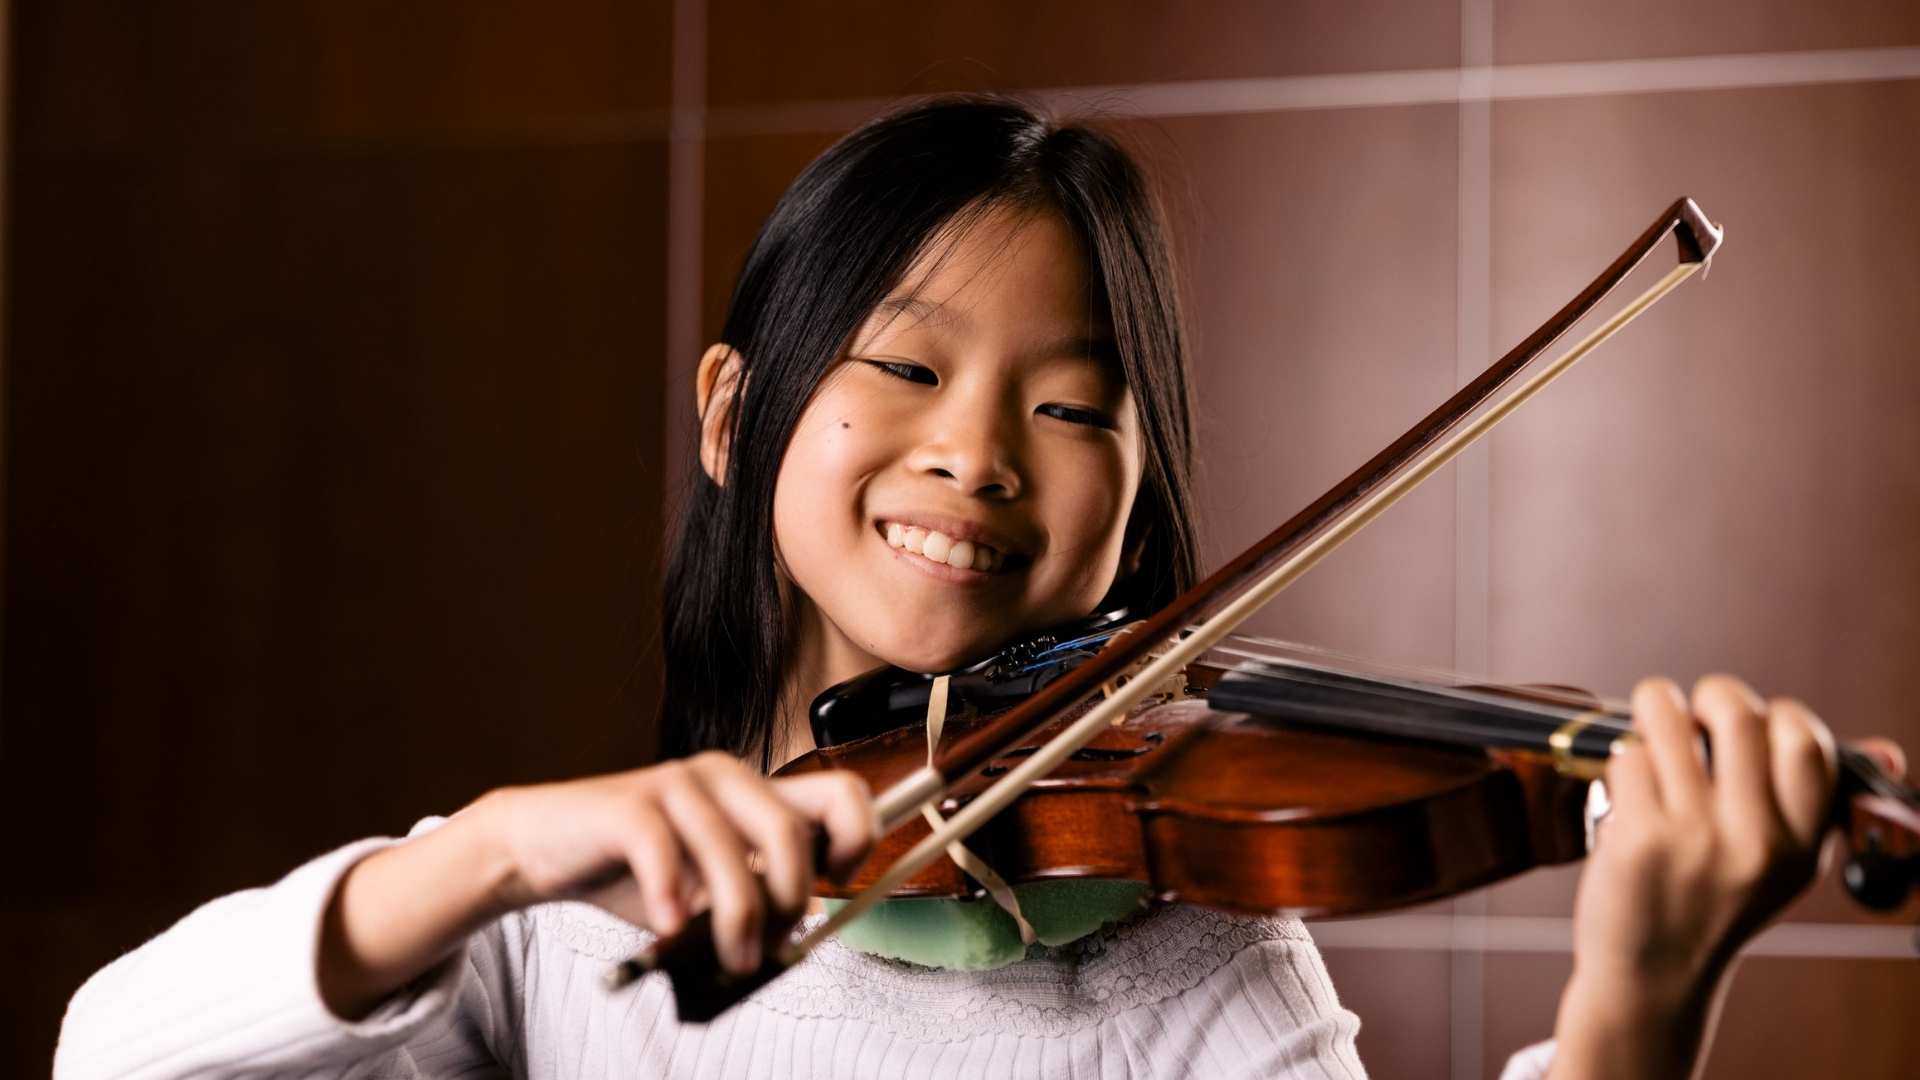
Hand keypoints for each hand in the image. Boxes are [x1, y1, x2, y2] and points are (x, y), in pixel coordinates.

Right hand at [475, 752, 873, 973]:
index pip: (842, 792)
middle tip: (768, 946)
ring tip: (729, 958)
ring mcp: (676, 784)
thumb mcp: (706, 890)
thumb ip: (752, 899)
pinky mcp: (628, 803)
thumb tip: (795, 937)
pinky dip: (673, 896)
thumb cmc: (632, 871)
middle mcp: (725, 777)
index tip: (836, 888)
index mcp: (755, 792)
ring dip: (737, 917)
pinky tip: (670, 928)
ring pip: (731, 847)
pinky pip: (663, 848)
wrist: (543, 847)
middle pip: (790, 828)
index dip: (857, 841)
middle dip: (788, 898)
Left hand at [1552, 674, 1840, 1077]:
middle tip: (1698, 714)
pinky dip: (1622, 763)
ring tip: (1654, 732)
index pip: (1808, 742)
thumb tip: (1887, 750)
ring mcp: (1694, 837)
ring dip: (1655, 712)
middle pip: (1737, 714)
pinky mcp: (1637, 838)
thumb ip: (1823, 803)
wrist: (1653, 976)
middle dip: (1713, 695)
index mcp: (1801, 842)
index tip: (1756, 724)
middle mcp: (1755, 839)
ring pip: (1668, 720)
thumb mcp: (1787, 865)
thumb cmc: (1716, 905)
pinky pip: (1627, 758)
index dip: (1780, 715)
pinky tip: (1629, 792)